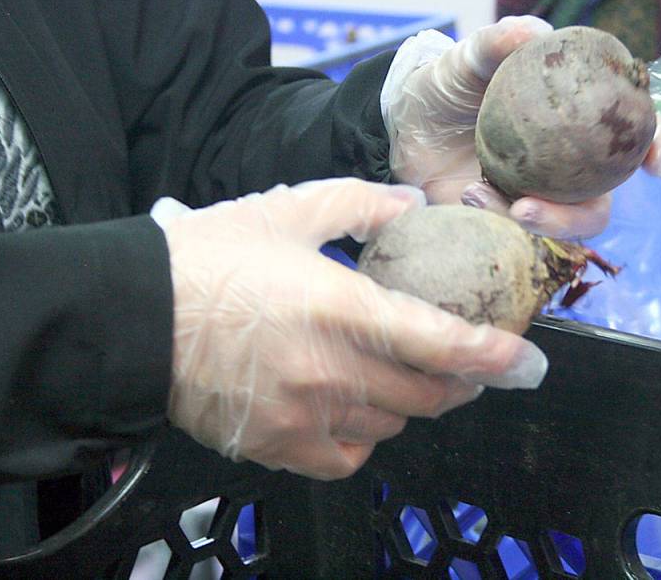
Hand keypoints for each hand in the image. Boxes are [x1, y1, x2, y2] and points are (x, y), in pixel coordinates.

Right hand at [154, 179, 547, 479]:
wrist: (132, 316)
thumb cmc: (210, 259)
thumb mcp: (287, 211)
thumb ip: (360, 203)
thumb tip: (414, 204)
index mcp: (340, 306)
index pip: (440, 342)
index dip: (494, 356)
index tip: (528, 362)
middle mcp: (330, 370)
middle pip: (428, 394)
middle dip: (461, 380)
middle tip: (466, 361)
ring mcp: (304, 415)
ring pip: (393, 424)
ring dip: (412, 401)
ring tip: (403, 373)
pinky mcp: (277, 445)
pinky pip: (348, 457)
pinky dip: (366, 436)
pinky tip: (357, 409)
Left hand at [382, 16, 660, 239]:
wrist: (404, 125)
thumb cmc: (448, 84)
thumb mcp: (468, 59)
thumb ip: (497, 43)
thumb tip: (533, 31)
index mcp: (579, 119)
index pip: (633, 134)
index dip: (660, 146)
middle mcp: (570, 164)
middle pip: (603, 198)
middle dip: (581, 215)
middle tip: (531, 206)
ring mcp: (543, 197)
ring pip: (564, 228)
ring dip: (536, 224)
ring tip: (491, 201)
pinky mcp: (509, 223)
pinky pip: (519, 236)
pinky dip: (497, 219)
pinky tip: (469, 194)